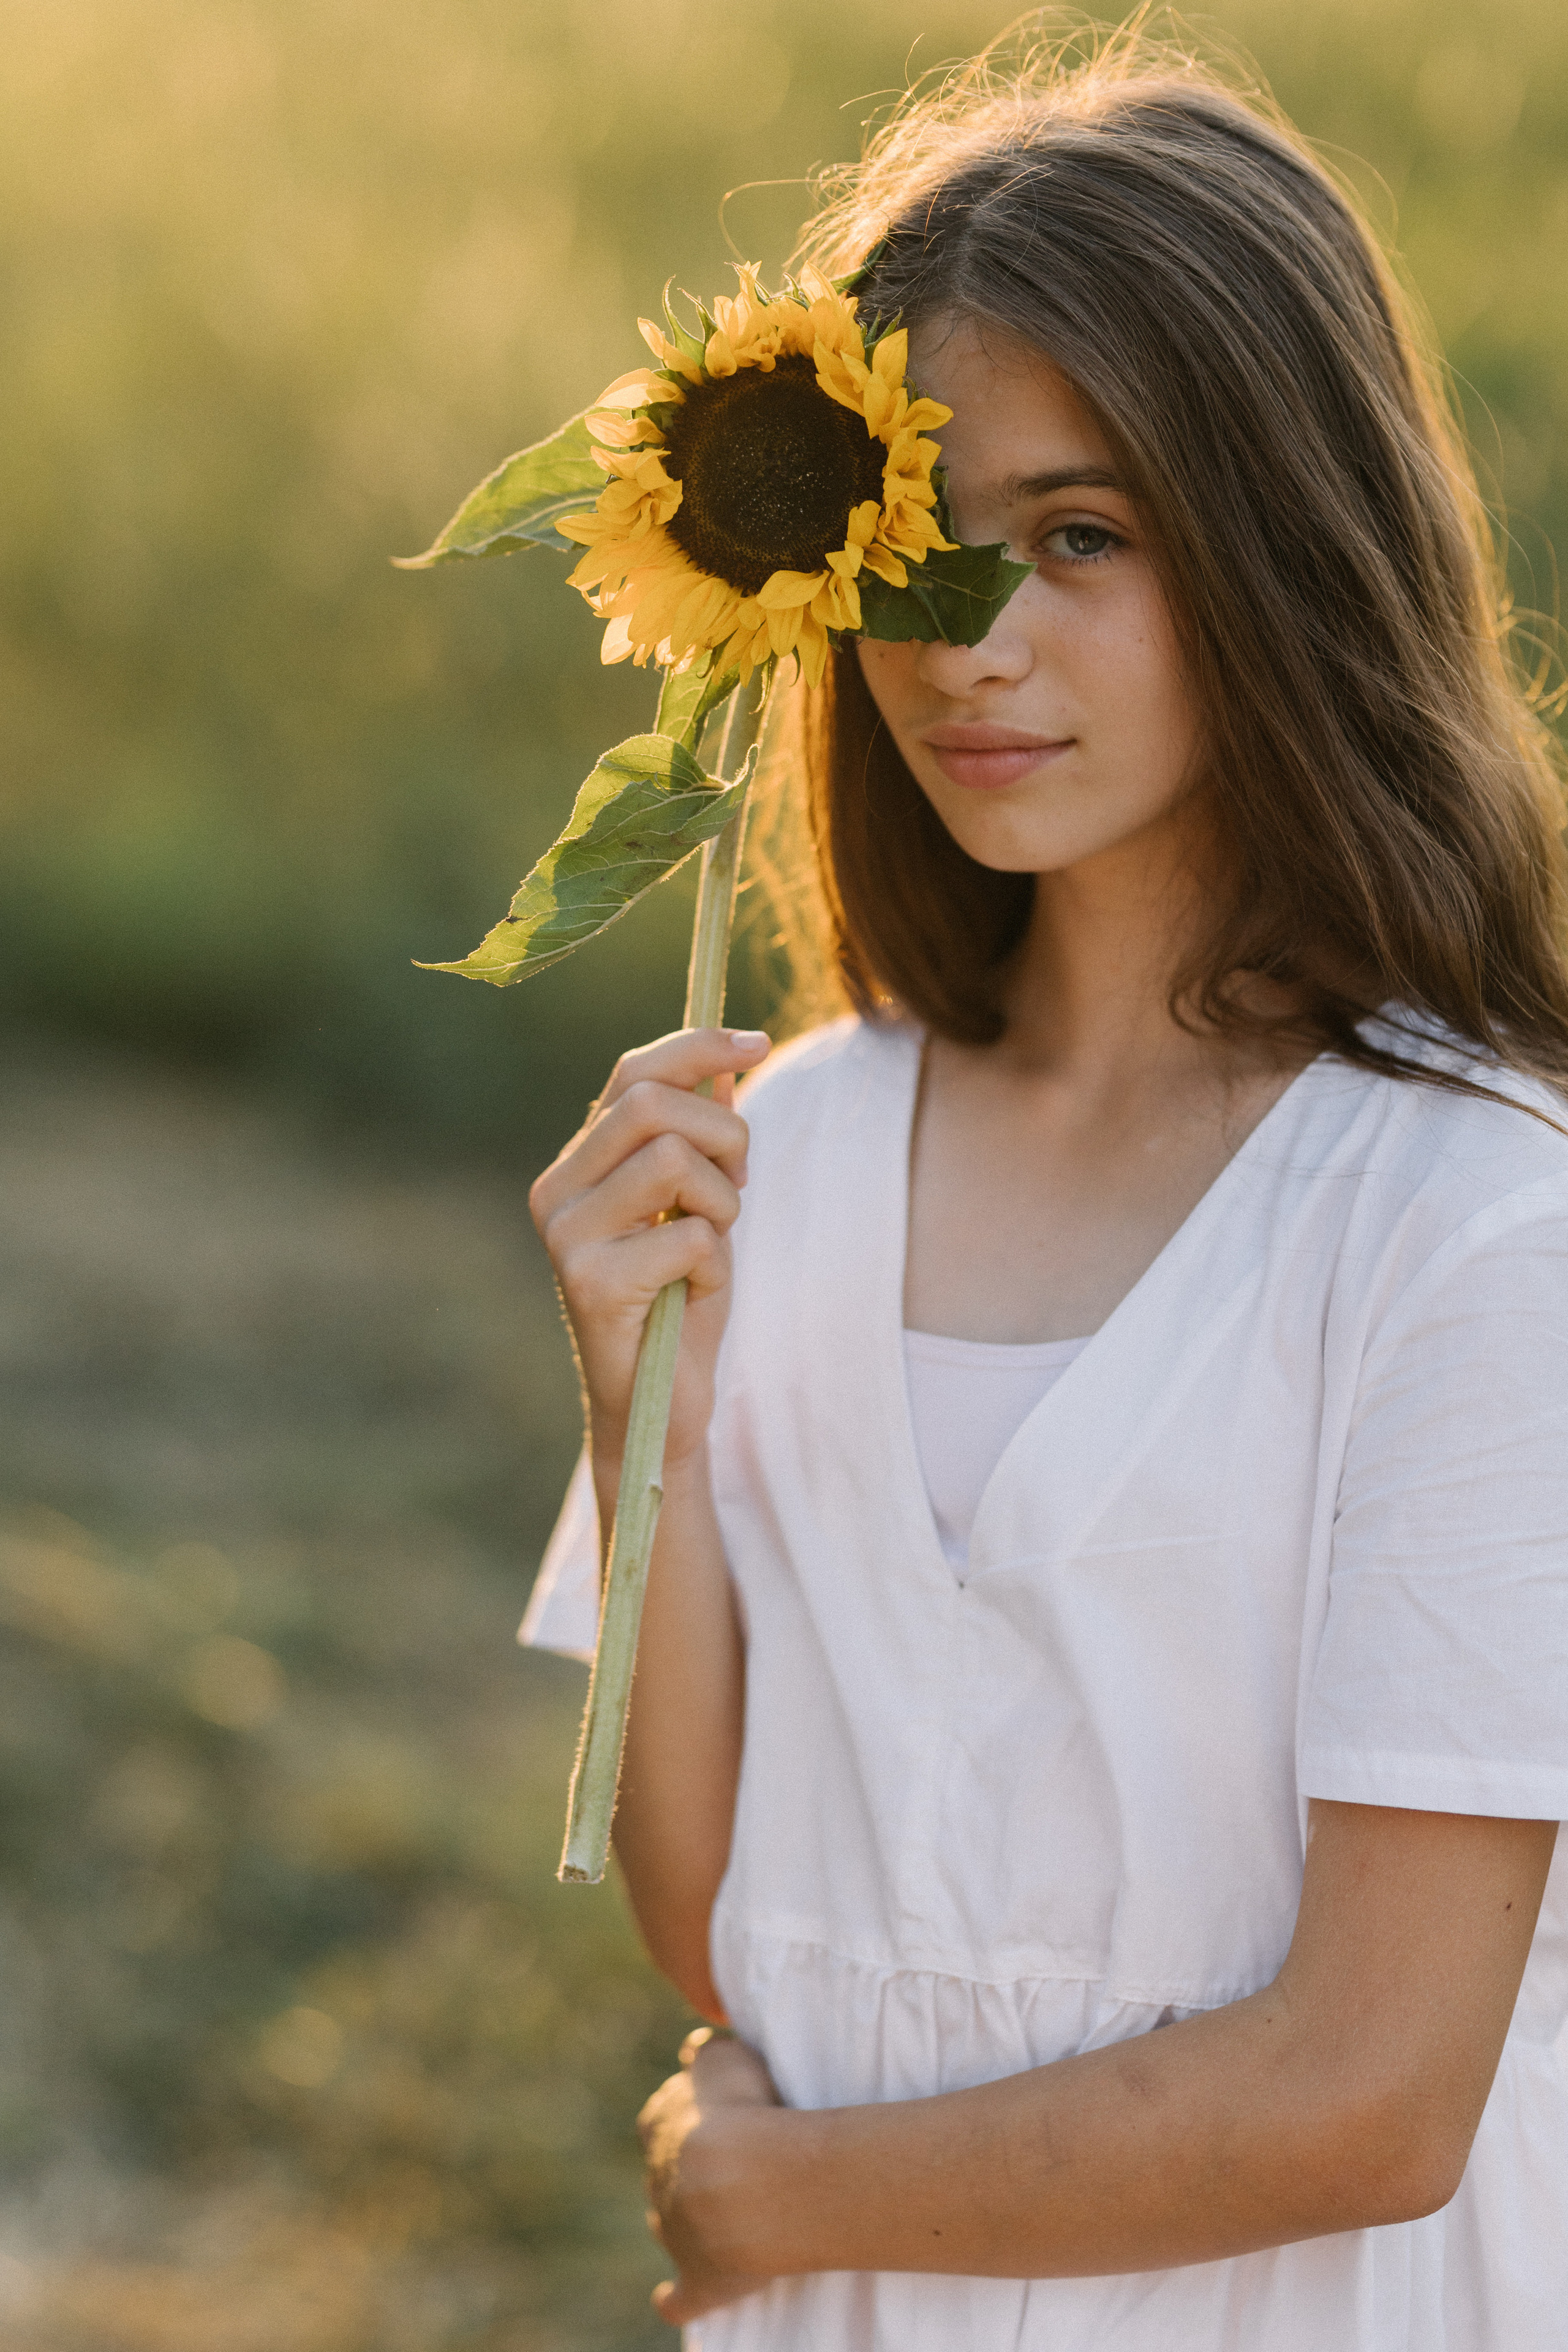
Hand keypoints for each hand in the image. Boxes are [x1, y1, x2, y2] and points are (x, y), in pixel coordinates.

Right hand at [529, 1027, 770, 1471]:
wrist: (657, 1408)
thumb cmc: (680, 1304)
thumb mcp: (699, 1207)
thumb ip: (701, 1139)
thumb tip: (727, 1061)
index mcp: (577, 1165)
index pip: (632, 1073)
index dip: (699, 1047)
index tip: (759, 1040)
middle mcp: (556, 1192)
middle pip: (654, 1104)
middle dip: (726, 1134)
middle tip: (740, 1185)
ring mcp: (566, 1237)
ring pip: (675, 1160)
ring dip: (724, 1202)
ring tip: (712, 1246)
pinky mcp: (590, 1284)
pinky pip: (689, 1235)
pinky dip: (714, 1263)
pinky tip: (692, 1295)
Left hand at [640, 2027, 783, 2326]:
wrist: (751, 2182)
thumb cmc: (746, 2110)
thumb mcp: (723, 2058)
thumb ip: (704, 2054)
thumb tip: (691, 2052)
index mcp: (657, 2125)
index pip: (660, 2118)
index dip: (686, 2116)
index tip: (716, 2117)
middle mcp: (657, 2180)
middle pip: (664, 2173)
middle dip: (687, 2170)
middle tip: (730, 2165)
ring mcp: (675, 2234)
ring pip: (668, 2226)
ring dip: (684, 2222)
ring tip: (717, 2218)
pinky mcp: (700, 2281)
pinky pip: (679, 2298)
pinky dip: (675, 2299)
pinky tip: (670, 2299)